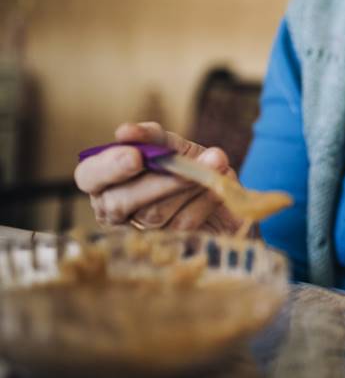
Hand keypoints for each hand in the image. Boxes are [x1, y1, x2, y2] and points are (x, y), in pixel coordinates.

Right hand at [74, 122, 245, 234]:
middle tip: (185, 167)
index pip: (89, 176)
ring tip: (213, 165)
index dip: (109, 167)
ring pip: (153, 214)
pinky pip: (182, 223)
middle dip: (156, 182)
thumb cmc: (188, 165)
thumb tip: (126, 132)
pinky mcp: (167, 245)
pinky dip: (203, 201)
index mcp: (105, 180)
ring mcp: (139, 232)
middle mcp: (114, 209)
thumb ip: (153, 137)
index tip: (136, 157)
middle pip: (119, 202)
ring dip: (186, 187)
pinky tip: (216, 188)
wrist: (223, 192)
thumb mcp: (173, 146)